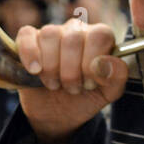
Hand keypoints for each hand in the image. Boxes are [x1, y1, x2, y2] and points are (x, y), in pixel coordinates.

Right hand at [14, 20, 129, 143]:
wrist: (57, 113)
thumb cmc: (85, 98)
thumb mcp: (107, 93)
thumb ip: (117, 77)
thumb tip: (106, 63)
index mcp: (100, 37)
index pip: (100, 35)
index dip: (92, 62)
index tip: (89, 83)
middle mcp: (77, 29)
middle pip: (73, 38)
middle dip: (71, 71)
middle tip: (72, 88)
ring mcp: (53, 32)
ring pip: (50, 34)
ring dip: (52, 67)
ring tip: (55, 84)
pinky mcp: (29, 39)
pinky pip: (27, 35)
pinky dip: (30, 54)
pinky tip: (35, 71)